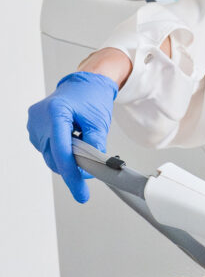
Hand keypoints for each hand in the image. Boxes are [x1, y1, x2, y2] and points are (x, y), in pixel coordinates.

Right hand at [27, 72, 117, 202]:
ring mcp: (34, 123)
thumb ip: (95, 147)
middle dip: (74, 166)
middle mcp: (39, 118)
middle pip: (55, 157)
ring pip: (51, 156)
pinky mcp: (33, 128)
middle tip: (92, 167)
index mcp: (55, 112)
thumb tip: (91, 170)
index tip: (82, 193)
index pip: (62, 152)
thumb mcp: (98, 122)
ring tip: (81, 138)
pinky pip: (48, 149)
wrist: (85, 83)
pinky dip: (61, 149)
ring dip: (67, 156)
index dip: (73, 175)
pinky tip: (71, 137)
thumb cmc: (92, 98)